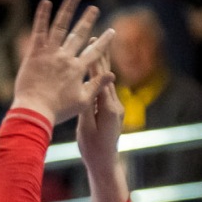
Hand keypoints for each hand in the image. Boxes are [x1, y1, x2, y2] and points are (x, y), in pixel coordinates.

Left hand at [12, 0, 114, 127]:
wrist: (34, 112)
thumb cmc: (57, 111)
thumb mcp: (82, 101)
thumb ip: (97, 86)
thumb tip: (113, 74)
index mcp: (78, 69)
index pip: (94, 52)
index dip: (104, 41)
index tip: (111, 32)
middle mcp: (66, 58)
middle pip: (79, 35)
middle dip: (87, 20)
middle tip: (94, 9)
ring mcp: (50, 54)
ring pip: (60, 27)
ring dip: (68, 10)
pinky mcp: (35, 54)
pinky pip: (39, 31)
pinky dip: (42, 17)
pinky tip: (46, 2)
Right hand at [76, 49, 123, 173]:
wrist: (105, 163)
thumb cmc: (92, 149)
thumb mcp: (85, 129)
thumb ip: (86, 108)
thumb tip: (85, 90)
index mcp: (108, 109)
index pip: (101, 81)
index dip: (95, 63)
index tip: (92, 46)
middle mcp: (116, 105)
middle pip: (107, 77)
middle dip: (101, 58)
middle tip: (97, 38)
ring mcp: (116, 108)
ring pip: (107, 83)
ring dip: (101, 66)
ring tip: (97, 50)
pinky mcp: (114, 111)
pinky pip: (106, 92)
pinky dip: (100, 80)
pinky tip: (97, 71)